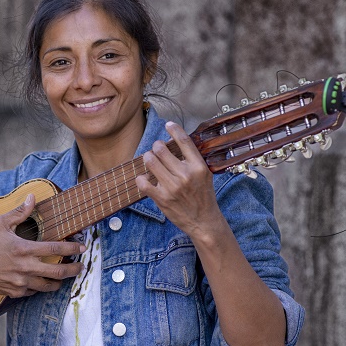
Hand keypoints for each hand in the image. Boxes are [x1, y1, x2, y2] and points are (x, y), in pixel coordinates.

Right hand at [0, 194, 85, 297]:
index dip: (72, 248)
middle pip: (57, 272)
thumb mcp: (1, 223)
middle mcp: (25, 268)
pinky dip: (40, 286)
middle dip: (73, 269)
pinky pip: (34, 291)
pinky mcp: (15, 292)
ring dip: (59, 281)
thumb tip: (32, 197)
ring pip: (48, 286)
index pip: (54, 250)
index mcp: (24, 249)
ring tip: (65, 276)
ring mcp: (20, 282)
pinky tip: (42, 280)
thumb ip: (20, 212)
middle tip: (81, 266)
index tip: (82, 247)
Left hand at [135, 122, 225, 239]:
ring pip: (150, 161)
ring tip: (149, 160)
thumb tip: (177, 142)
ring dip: (147, 158)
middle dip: (156, 147)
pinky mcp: (162, 198)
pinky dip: (140, 179)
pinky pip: (143, 182)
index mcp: (198, 167)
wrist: (203, 221)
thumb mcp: (204, 175)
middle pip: (161, 149)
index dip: (174, 129)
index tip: (168, 125)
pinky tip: (144, 178)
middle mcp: (185, 175)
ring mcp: (173, 187)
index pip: (184, 141)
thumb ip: (192, 160)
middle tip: (156, 150)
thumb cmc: (203, 196)